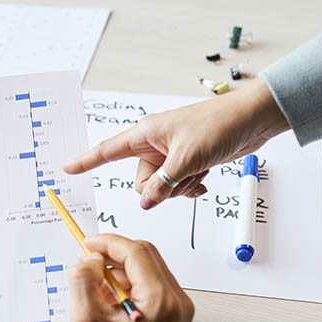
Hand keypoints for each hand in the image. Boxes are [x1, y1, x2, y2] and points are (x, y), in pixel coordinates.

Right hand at [63, 77, 288, 209]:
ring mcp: (171, 154)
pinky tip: (203, 181)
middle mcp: (155, 143)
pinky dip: (188, 187)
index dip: (86, 161)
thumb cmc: (220, 124)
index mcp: (146, 133)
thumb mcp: (187, 159)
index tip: (67, 168)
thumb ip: (164, 184)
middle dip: (160, 189)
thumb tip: (147, 202)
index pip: (108, 150)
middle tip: (182, 179)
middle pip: (140, 181)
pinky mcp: (187, 160)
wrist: (254, 119)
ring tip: (199, 174)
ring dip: (178, 189)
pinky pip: (176, 185)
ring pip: (160, 186)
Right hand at [67, 235, 193, 321]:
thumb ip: (83, 282)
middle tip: (90, 264)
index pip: (136, 252)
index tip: (88, 244)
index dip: (108, 242)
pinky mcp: (176, 316)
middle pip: (145, 256)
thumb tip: (91, 260)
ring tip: (99, 293)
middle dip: (114, 255)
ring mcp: (180, 310)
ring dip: (121, 271)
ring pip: (149, 269)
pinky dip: (131, 285)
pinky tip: (112, 303)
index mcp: (160, 301)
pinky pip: (153, 286)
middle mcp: (177, 303)